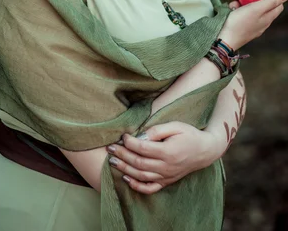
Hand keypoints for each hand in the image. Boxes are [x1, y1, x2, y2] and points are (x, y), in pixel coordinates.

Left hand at [107, 122, 221, 194]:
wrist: (204, 151)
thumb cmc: (189, 134)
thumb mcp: (175, 126)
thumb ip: (157, 130)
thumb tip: (140, 134)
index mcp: (168, 151)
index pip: (143, 148)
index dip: (130, 142)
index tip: (122, 136)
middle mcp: (166, 166)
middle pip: (139, 163)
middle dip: (122, 155)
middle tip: (110, 148)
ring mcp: (166, 176)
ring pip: (141, 176)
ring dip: (125, 169)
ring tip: (113, 161)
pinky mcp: (167, 181)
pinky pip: (150, 188)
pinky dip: (137, 186)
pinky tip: (126, 179)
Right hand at [220, 0, 287, 50]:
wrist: (223, 40)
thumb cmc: (240, 23)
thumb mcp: (256, 9)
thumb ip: (271, 1)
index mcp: (268, 18)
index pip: (277, 5)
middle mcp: (261, 22)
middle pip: (261, 4)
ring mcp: (251, 25)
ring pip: (249, 8)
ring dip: (240, 1)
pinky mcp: (241, 26)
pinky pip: (241, 14)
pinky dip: (235, 8)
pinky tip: (229, 7)